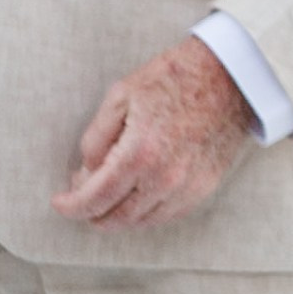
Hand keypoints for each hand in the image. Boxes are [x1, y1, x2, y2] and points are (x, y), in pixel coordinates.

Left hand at [52, 36, 254, 230]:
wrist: (232, 72)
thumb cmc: (177, 77)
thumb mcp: (122, 95)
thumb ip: (96, 138)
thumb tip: (86, 173)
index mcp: (140, 153)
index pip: (93, 200)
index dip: (70, 206)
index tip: (60, 201)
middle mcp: (165, 177)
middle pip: (116, 218)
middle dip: (91, 214)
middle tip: (82, 199)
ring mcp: (189, 185)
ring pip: (142, 221)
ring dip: (119, 216)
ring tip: (110, 197)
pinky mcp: (207, 185)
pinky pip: (169, 214)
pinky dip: (148, 212)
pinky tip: (139, 196)